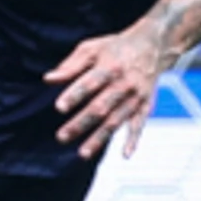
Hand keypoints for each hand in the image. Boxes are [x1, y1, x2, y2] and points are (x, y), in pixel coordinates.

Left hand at [48, 21, 167, 161]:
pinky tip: (124, 155)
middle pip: (100, 107)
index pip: (89, 83)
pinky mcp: (146, 105)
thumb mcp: (91, 48)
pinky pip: (139, 124)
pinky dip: (133, 140)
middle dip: (81, 123)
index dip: (74, 95)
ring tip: (82, 153)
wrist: (152, 45)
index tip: (59, 108)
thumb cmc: (114, 47)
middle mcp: (124, 83)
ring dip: (100, 138)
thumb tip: (48, 79)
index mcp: (109, 66)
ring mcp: (136, 96)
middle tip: (61, 137)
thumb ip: (70, 65)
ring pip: (116, 120)